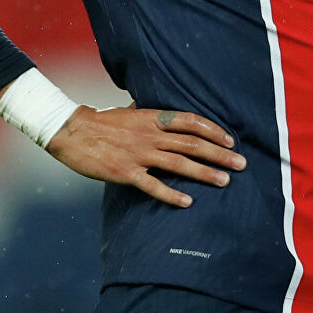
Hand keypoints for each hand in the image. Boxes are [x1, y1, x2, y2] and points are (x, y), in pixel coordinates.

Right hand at [45, 105, 245, 207]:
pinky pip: (153, 185)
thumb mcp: (127, 111)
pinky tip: (188, 202)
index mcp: (150, 118)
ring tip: (225, 181)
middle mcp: (149, 135)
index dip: (213, 130)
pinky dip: (171, 194)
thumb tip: (158, 110)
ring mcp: (138, 154)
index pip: (190, 121)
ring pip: (179, 164)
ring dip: (204, 173)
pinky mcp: (126, 172)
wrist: (70, 131)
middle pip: (192, 144)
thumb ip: (146, 113)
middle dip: (219, 154)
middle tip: (241, 164)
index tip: (230, 140)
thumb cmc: (99, 122)